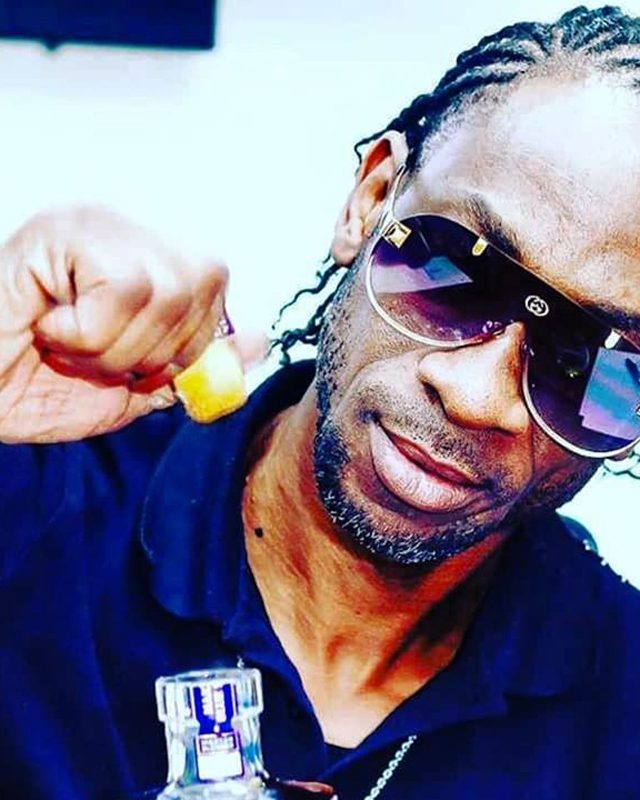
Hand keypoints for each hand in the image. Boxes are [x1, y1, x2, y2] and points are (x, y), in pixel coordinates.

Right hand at [0, 206, 261, 442]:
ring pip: (165, 289)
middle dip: (153, 351)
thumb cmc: (38, 384)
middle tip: (95, 360)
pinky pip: (124, 289)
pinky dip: (85, 333)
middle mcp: (128, 229)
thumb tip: (261, 342)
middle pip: (203, 282)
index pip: (216, 285)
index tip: (139, 370)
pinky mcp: (59, 229)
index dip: (189, 342)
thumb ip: (196, 367)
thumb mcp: (135, 388)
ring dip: (115, 347)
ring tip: (67, 345)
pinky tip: (46, 326)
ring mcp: (93, 222)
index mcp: (150, 261)